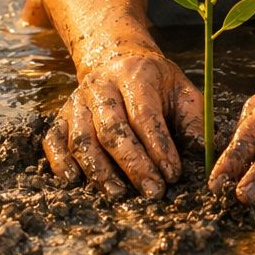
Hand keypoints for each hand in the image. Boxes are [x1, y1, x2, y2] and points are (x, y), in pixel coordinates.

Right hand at [42, 50, 202, 198]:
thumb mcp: (182, 90)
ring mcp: (77, 101)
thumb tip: (201, 152)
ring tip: (118, 194)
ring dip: (99, 170)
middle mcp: (101, 86)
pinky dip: (59, 161)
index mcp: (134, 75)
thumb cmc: (156, 84)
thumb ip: (194, 119)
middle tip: (153, 192)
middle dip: (133, 165)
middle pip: (112, 129)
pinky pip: (53, 140)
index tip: (173, 175)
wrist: (117, 60)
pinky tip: (73, 181)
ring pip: (82, 139)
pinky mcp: (61, 115)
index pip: (144, 115)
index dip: (159, 147)